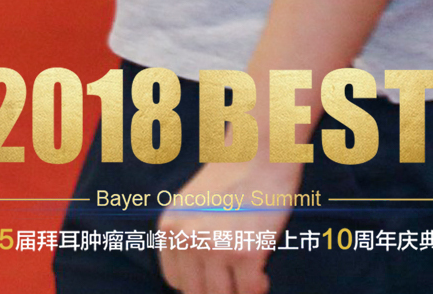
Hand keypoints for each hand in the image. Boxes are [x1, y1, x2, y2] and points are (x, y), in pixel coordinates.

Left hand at [154, 158, 299, 293]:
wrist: (257, 153)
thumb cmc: (230, 181)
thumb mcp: (191, 206)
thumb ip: (186, 237)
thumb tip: (195, 279)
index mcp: (170, 228)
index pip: (175, 281)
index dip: (198, 284)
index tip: (216, 279)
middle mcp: (187, 239)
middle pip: (197, 293)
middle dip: (219, 291)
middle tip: (236, 280)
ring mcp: (215, 247)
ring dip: (239, 292)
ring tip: (250, 277)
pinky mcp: (246, 252)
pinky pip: (251, 291)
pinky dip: (259, 288)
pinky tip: (263, 274)